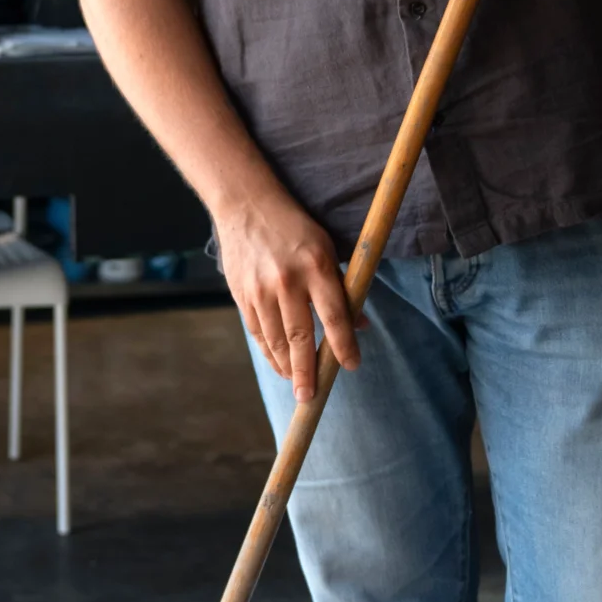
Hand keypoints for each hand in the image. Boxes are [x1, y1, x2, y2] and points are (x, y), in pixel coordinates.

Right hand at [214, 186, 361, 401]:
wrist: (247, 205)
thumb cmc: (295, 227)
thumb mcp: (326, 249)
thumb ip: (341, 287)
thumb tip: (359, 325)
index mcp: (315, 266)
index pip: (334, 315)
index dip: (344, 344)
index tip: (351, 365)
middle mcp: (287, 281)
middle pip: (300, 336)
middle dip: (307, 371)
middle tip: (311, 396)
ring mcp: (261, 290)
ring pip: (276, 340)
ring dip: (287, 367)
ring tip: (297, 386)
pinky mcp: (242, 294)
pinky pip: (258, 332)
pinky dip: (269, 353)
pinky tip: (279, 365)